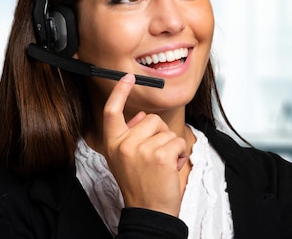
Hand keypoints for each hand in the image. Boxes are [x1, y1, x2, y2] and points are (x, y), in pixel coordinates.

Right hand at [102, 73, 188, 215]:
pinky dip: (180, 153)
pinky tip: (170, 167)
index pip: (112, 111)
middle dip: (159, 134)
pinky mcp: (160, 154)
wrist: (149, 211)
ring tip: (162, 165)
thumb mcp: (125, 160)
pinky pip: (177, 141)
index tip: (127, 78)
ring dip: (170, 146)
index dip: (119, 92)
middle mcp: (124, 144)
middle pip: (149, 119)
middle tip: (154, 158)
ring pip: (166, 130)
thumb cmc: (141, 186)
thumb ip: (130, 136)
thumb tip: (139, 116)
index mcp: (112, 144)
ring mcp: (141, 148)